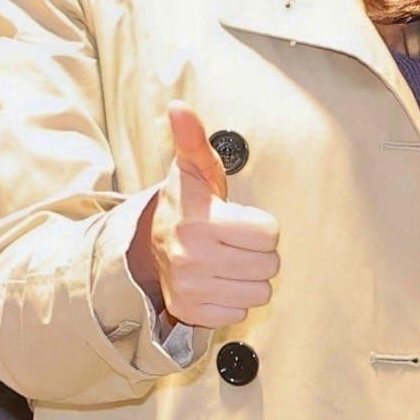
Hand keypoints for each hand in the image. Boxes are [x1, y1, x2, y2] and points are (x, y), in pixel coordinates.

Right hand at [129, 100, 280, 329]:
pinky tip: (218, 282)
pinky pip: (240, 312)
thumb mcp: (193, 170)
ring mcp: (191, 288)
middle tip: (236, 243)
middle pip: (270, 265)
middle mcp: (192, 258)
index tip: (241, 221)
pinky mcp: (191, 312)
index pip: (269, 233)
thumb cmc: (185, 204)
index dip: (262, 226)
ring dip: (250, 278)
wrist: (149, 245)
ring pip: (260, 292)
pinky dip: (234, 300)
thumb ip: (194, 139)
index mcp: (200, 221)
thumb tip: (178, 106)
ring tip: (229, 262)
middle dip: (259, 253)